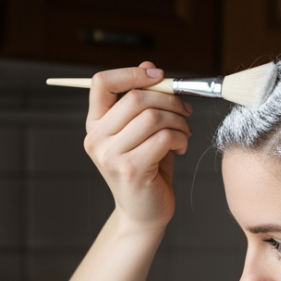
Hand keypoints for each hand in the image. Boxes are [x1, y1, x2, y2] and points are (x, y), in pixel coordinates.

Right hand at [83, 61, 192, 230]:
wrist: (144, 213)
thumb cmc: (147, 170)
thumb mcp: (144, 132)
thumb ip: (145, 102)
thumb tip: (150, 67)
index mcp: (95, 125)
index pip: (101, 82)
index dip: (132, 72)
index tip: (160, 77)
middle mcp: (97, 139)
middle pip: (135, 98)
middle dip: (169, 99)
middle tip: (185, 110)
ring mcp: (111, 155)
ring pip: (152, 117)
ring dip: (178, 121)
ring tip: (184, 133)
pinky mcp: (131, 169)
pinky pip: (163, 138)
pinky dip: (179, 138)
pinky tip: (181, 147)